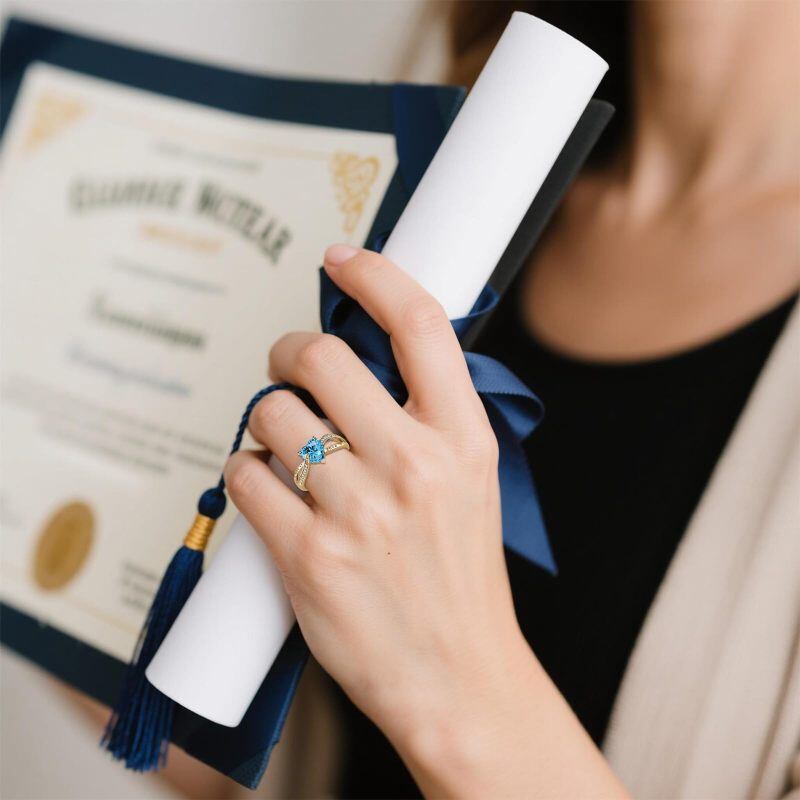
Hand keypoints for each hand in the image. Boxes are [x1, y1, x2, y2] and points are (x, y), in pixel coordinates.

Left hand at [224, 245, 626, 798]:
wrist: (458, 675)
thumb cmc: (460, 578)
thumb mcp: (474, 482)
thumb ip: (430, 417)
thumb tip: (368, 360)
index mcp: (465, 439)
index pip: (419, 323)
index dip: (375, 276)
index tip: (343, 259)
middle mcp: (414, 465)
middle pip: (323, 358)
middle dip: (290, 351)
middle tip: (288, 367)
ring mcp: (358, 510)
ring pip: (272, 414)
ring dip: (265, 417)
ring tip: (282, 443)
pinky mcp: (308, 555)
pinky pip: (245, 473)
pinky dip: (244, 468)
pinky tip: (266, 486)